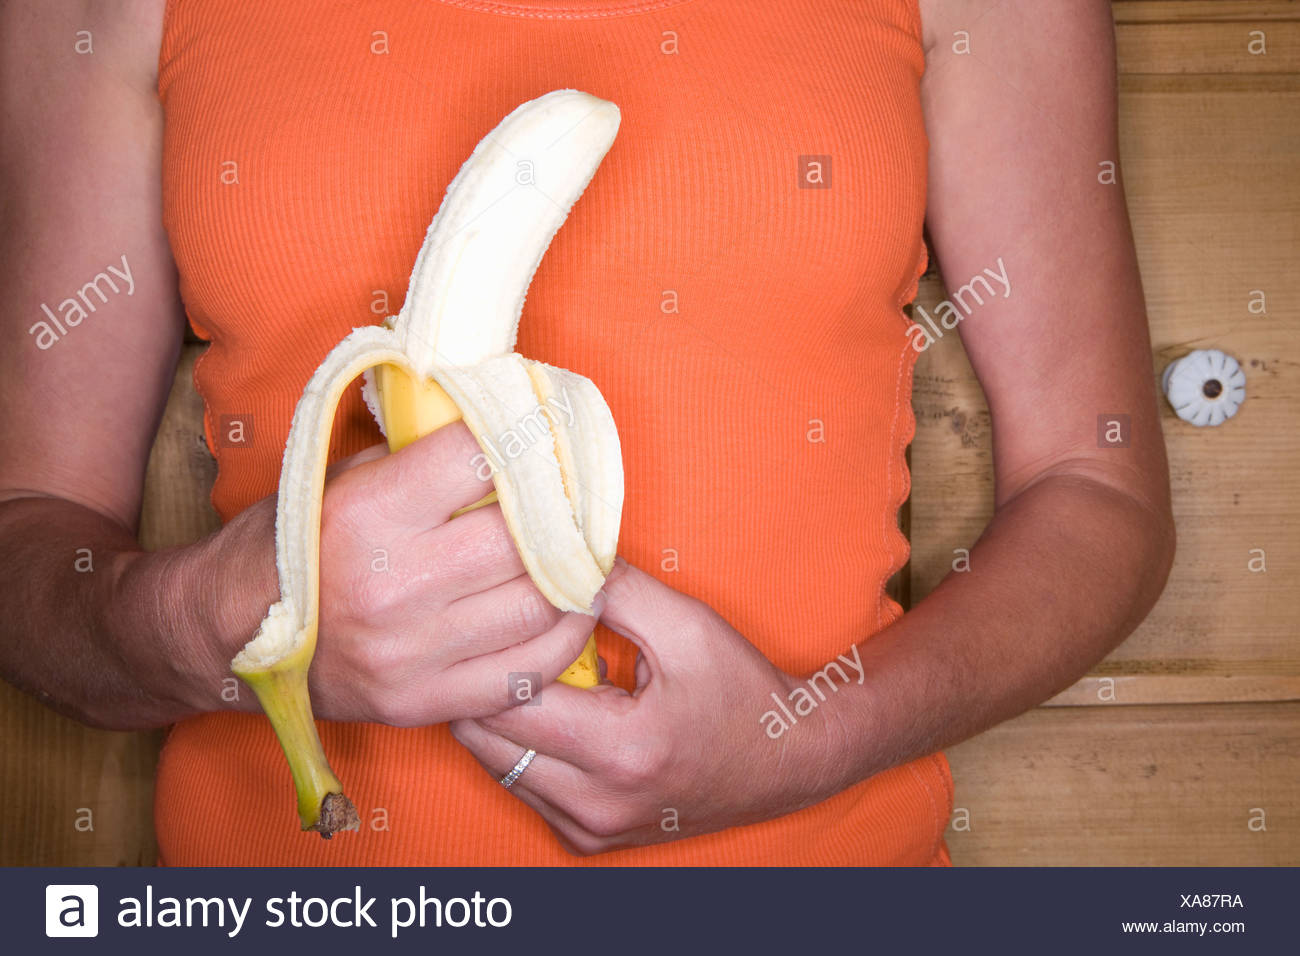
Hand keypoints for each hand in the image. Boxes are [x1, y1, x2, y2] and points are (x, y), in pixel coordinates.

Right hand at [208, 422, 597, 726]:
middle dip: (559, 513)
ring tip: (580, 554)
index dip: (523, 438)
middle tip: (577, 500)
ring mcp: (411, 654)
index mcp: (367, 516)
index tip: (545, 432)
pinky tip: (567, 611)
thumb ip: (418, 461)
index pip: (479, 460)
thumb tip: (506, 434)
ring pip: (539, 607)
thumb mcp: (337, 480)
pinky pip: (528, 673)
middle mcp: (391, 587)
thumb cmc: (287, 545)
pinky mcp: (424, 702)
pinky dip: (563, 639)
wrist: (221, 635)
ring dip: (575, 576)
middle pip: (523, 539)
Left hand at [449, 558, 849, 854]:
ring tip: (523, 672)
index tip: (503, 613)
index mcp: (622, 751)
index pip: (510, 699)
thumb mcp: (686, 625)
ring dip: (497, 718)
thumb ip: (614, 588)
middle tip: (497, 639)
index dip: (498, 647)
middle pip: (486, 740)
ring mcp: (589, 830)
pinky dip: (520, 748)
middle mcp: (596, 804)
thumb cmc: (741, 690)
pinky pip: (520, 787)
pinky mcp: (586, 839)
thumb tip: (551, 556)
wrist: (786, 759)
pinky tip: (547, 712)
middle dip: (483, 683)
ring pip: (494, 766)